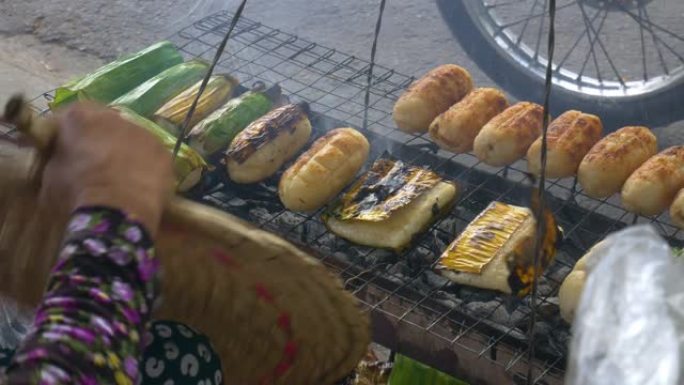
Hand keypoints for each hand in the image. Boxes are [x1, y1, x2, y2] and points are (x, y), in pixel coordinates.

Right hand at [40, 102, 173, 235]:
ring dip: (127, 153)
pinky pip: (151, 158)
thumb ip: (59, 156)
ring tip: (121, 180)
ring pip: (132, 140)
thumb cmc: (74, 193)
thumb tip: (66, 157)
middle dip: (102, 141)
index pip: (72, 117)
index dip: (70, 135)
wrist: (116, 211)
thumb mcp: (50, 173)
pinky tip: (140, 187)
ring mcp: (144, 133)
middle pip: (106, 126)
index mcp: (81, 116)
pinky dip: (146, 169)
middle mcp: (115, 117)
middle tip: (96, 167)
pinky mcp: (165, 153)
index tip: (68, 151)